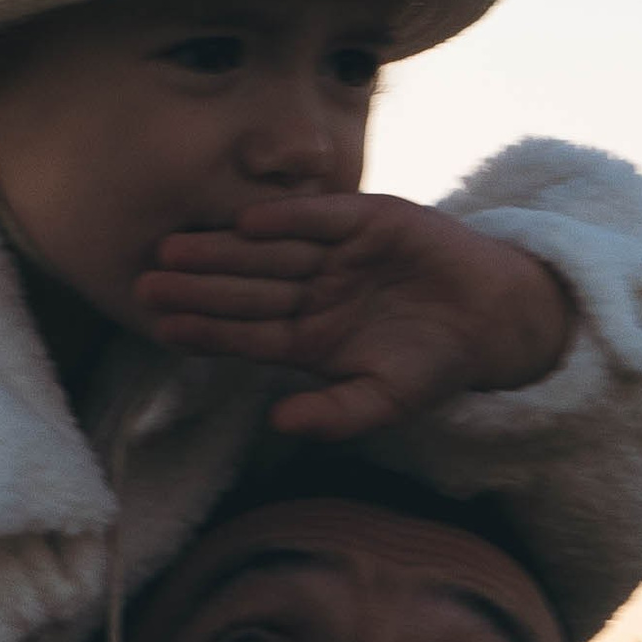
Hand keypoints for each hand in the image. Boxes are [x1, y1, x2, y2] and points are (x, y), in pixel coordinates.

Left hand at [136, 194, 574, 440]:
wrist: (496, 318)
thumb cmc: (435, 365)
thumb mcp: (386, 400)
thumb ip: (335, 414)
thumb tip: (279, 424)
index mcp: (310, 338)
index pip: (247, 334)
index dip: (205, 331)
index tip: (160, 328)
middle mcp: (314, 292)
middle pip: (246, 290)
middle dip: (197, 288)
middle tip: (145, 283)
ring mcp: (338, 255)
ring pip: (271, 253)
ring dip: (223, 251)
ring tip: (174, 250)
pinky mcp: (369, 220)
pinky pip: (320, 217)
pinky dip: (288, 217)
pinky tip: (247, 222)